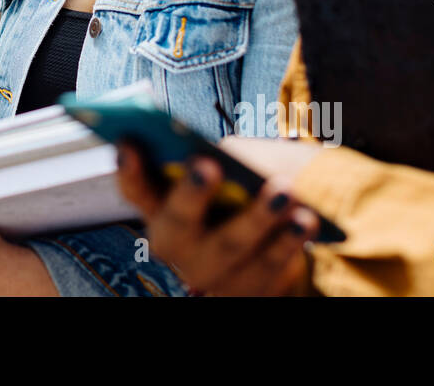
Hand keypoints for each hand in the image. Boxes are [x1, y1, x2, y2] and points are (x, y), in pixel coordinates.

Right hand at [116, 139, 321, 295]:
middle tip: (207, 165)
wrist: (269, 244)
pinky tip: (304, 218)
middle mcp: (175, 244)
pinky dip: (287, 241)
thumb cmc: (239, 191)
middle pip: (176, 224)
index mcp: (159, 206)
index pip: (135, 189)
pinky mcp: (243, 292)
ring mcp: (208, 272)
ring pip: (229, 247)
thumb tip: (232, 156)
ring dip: (256, 217)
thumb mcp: (227, 166)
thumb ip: (221, 157)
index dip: (129, 169)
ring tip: (282, 188)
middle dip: (190, 194)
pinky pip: (267, 267)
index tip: (129, 142)